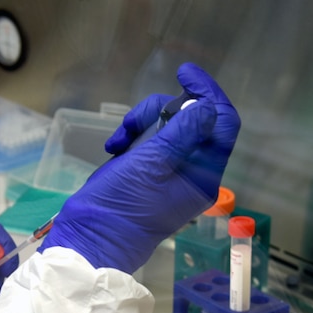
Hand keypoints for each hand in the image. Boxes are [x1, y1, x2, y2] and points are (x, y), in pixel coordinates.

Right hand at [40, 62, 240, 271]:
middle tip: (132, 123)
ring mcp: (170, 172)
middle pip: (192, 120)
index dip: (208, 94)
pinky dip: (132, 137)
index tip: (182, 74)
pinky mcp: (148, 172)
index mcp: (204, 174)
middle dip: (161, 112)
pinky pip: (149, 141)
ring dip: (142, 124)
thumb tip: (207, 107)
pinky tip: (114, 148)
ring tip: (118, 141)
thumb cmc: (122, 206)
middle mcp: (193, 172)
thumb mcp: (152, 165)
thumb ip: (182, 133)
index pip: (222, 123)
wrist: (90, 238)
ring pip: (167, 127)